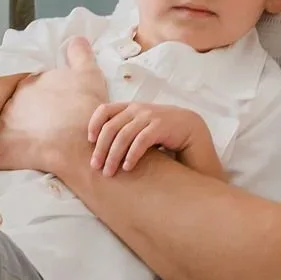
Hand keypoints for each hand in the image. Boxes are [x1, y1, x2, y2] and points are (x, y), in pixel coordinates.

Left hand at [0, 37, 108, 172]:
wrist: (78, 144)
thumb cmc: (84, 109)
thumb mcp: (89, 74)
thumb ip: (80, 54)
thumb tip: (75, 39)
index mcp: (28, 84)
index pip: (27, 90)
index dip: (39, 100)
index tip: (50, 111)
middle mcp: (10, 102)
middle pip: (11, 108)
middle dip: (21, 117)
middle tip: (39, 130)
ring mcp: (0, 127)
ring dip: (6, 135)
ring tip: (23, 147)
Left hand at [87, 101, 216, 177]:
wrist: (192, 129)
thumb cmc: (162, 131)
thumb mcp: (140, 126)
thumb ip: (124, 129)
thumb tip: (98, 147)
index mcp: (130, 107)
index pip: (104, 110)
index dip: (93, 124)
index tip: (88, 142)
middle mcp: (138, 108)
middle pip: (110, 127)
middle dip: (100, 149)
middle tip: (95, 167)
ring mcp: (150, 116)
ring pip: (123, 136)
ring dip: (113, 156)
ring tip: (109, 172)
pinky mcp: (161, 126)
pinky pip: (140, 141)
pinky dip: (131, 155)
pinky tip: (127, 167)